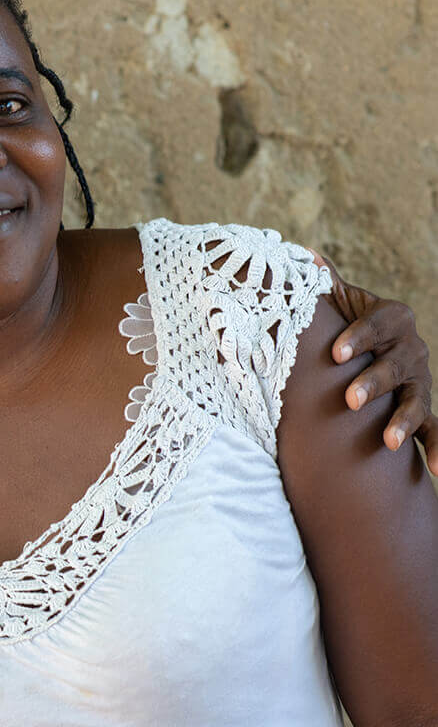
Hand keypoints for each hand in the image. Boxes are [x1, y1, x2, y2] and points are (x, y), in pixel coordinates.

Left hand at [311, 252, 434, 473]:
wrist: (377, 349)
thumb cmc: (350, 324)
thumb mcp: (342, 302)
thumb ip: (326, 283)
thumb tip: (302, 255)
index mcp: (393, 319)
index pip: (377, 324)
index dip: (359, 337)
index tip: (335, 353)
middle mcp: (411, 350)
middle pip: (396, 366)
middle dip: (374, 383)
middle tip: (351, 401)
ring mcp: (420, 381)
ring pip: (416, 401)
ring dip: (404, 421)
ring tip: (388, 441)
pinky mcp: (424, 410)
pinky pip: (436, 431)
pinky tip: (436, 471)